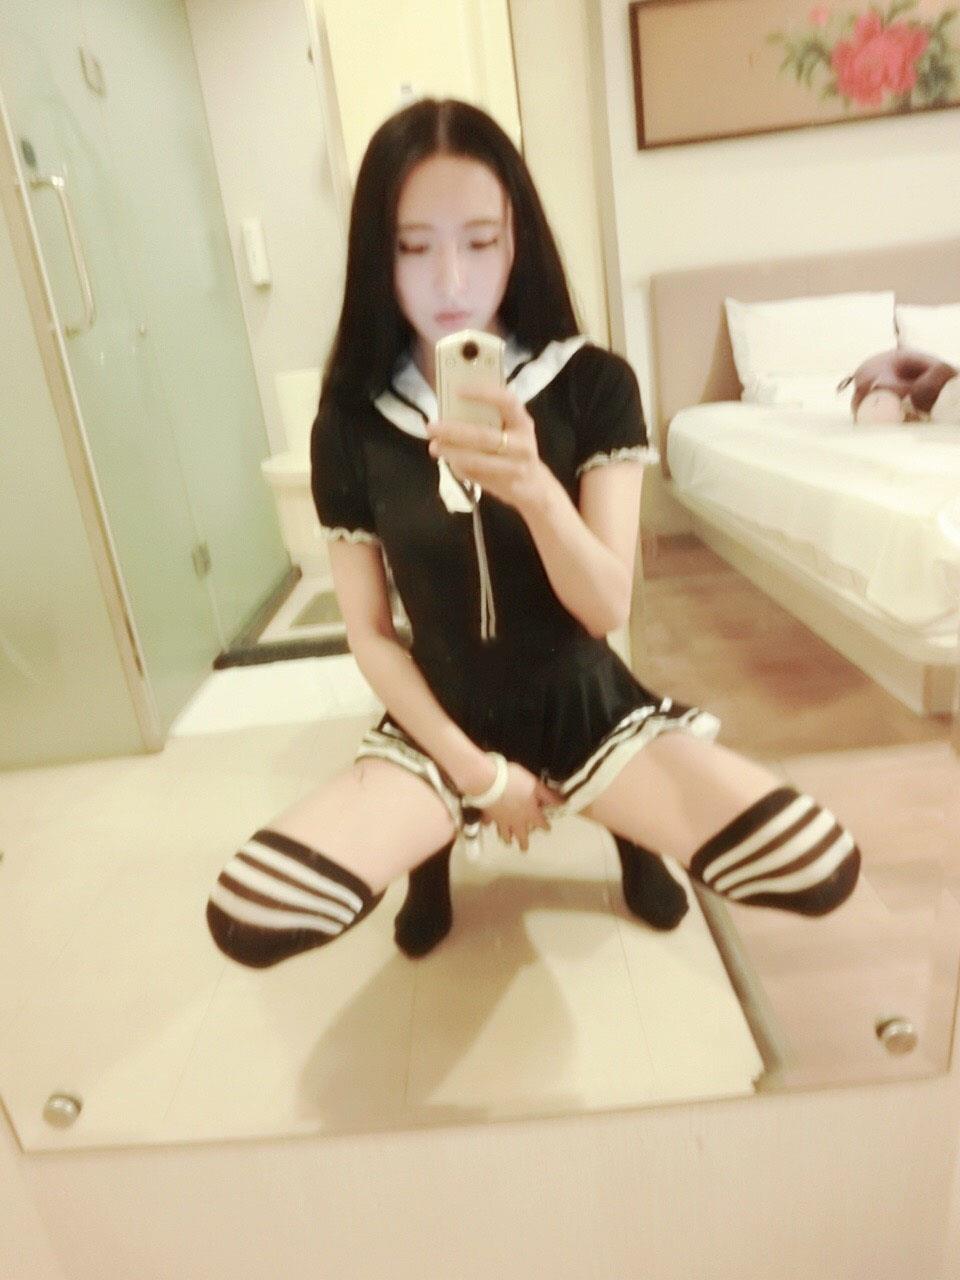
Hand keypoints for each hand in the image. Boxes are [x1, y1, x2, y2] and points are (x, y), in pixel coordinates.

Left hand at [427, 385, 548, 513]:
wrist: (533, 485)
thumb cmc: (515, 448)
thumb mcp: (511, 429)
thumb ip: (489, 418)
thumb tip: (451, 406)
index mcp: (523, 422)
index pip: (506, 401)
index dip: (483, 393)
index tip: (457, 390)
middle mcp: (522, 444)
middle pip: (484, 436)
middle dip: (454, 431)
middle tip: (431, 426)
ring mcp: (515, 467)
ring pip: (477, 460)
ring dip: (452, 452)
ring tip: (434, 446)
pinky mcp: (505, 484)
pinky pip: (475, 475)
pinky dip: (458, 468)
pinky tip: (448, 461)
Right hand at [481, 761, 562, 851]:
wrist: (491, 782)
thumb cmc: (515, 781)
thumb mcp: (536, 785)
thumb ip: (548, 796)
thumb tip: (562, 803)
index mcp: (530, 813)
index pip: (541, 823)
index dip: (545, 826)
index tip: (547, 829)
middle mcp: (517, 821)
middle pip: (522, 836)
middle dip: (524, 843)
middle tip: (524, 849)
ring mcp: (502, 820)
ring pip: (505, 834)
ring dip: (507, 838)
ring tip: (508, 842)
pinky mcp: (489, 815)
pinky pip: (489, 822)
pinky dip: (489, 824)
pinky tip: (488, 824)